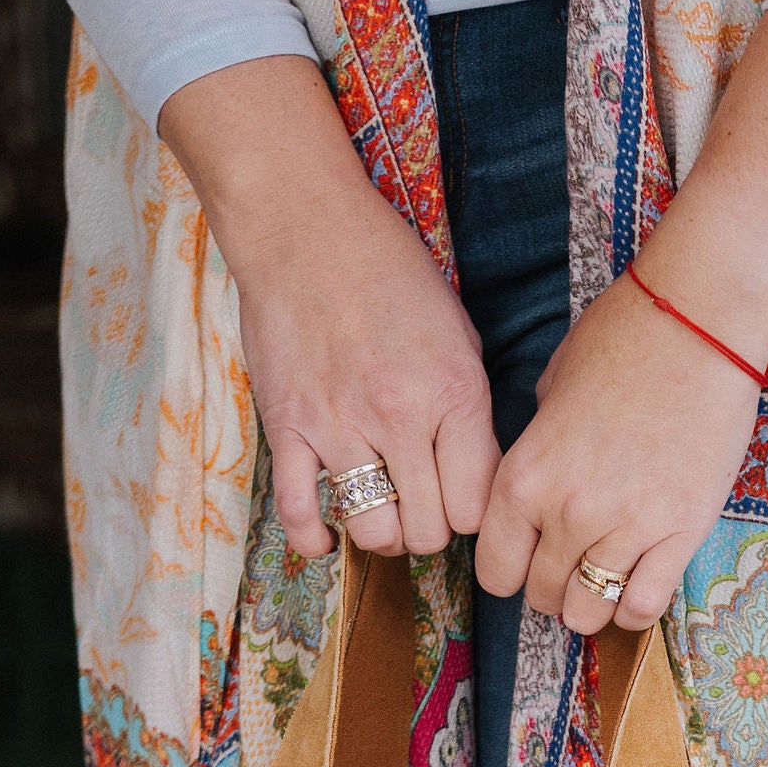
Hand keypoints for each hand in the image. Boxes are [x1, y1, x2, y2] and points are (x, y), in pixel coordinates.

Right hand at [159, 58, 498, 557]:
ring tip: (380, 511)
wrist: (304, 227)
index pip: (478, 506)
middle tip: (420, 506)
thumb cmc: (388, 272)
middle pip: (430, 531)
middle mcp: (401, 417)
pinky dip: (314, 539)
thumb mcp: (458, 332)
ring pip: (375, 532)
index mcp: (453, 393)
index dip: (473, 513)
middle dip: (430, 529)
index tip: (459, 496)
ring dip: (382, 534)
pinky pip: (300, 513)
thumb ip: (470, 407)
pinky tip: (326, 537)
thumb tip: (478, 473)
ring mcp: (341, 426)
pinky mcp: (289, 427)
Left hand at [478, 11, 767, 635]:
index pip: (495, 569)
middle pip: (542, 594)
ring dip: (591, 606)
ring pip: (590, 612)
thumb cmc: (623, 339)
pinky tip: (638, 587)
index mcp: (524, 476)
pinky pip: (645, 606)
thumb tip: (537, 485)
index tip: (524, 564)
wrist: (699, 322)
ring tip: (603, 582)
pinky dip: (635, 609)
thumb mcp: (551, 390)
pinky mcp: (680, 533)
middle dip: (550, 589)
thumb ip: (537, 449)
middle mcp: (567, 512)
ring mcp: (626, 527)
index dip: (508, 573)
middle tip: (569, 570)